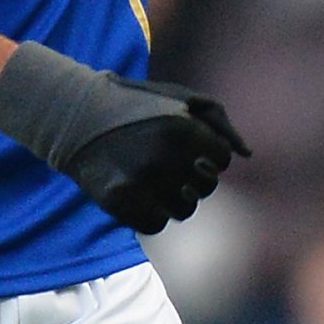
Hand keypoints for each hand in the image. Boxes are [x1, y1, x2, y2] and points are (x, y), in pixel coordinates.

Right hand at [0, 41, 252, 232]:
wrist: (77, 117)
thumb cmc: (137, 107)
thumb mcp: (181, 99)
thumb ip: (219, 124)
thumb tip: (246, 155)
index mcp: (183, 127)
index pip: (220, 161)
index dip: (208, 158)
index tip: (189, 151)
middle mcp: (165, 155)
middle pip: (205, 188)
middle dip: (192, 178)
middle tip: (168, 164)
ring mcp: (141, 180)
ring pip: (183, 210)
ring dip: (173, 198)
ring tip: (153, 179)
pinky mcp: (119, 201)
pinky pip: (155, 224)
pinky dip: (150, 213)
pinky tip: (138, 193)